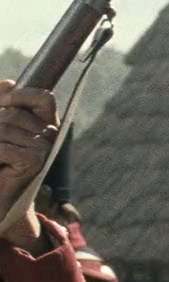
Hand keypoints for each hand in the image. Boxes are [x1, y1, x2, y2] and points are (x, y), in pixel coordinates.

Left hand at [0, 80, 58, 247]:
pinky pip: (3, 146)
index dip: (22, 94)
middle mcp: (51, 136)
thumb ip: (4, 107)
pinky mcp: (34, 162)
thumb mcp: (1, 132)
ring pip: (4, 128)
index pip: (44, 98)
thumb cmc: (0, 165)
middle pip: (13, 113)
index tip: (4, 101)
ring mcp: (44, 150)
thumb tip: (8, 82)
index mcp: (46, 125)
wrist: (1, 198)